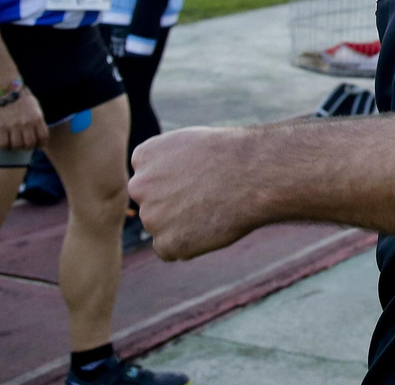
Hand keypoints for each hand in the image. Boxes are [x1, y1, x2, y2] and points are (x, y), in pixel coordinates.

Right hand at [0, 89, 47, 151]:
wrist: (6, 88)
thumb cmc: (21, 97)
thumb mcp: (35, 107)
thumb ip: (38, 120)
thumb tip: (40, 135)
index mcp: (37, 118)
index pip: (43, 137)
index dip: (42, 144)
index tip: (38, 145)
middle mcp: (27, 123)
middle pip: (30, 144)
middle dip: (28, 147)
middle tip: (25, 144)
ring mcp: (13, 126)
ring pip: (17, 146)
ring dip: (16, 147)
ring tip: (15, 143)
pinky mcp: (1, 127)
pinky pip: (3, 144)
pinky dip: (5, 146)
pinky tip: (5, 142)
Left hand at [130, 127, 265, 259]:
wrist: (256, 174)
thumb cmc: (231, 155)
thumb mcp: (189, 145)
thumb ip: (165, 165)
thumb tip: (160, 188)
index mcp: (143, 157)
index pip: (150, 179)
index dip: (178, 180)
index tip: (200, 174)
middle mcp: (139, 186)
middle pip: (153, 204)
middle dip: (175, 204)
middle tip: (208, 195)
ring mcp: (150, 216)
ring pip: (162, 228)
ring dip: (183, 225)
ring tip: (213, 208)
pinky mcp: (166, 243)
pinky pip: (171, 250)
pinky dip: (189, 244)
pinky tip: (211, 226)